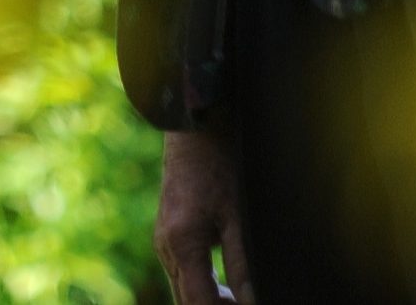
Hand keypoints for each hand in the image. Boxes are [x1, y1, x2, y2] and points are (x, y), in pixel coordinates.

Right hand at [156, 128, 255, 303]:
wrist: (196, 128)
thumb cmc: (220, 163)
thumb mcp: (238, 215)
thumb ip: (241, 262)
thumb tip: (252, 300)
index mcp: (181, 243)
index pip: (199, 304)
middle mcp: (166, 247)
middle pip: (187, 302)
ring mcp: (163, 241)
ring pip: (183, 290)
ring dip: (210, 301)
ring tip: (242, 300)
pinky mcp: (168, 233)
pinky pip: (183, 274)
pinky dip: (203, 286)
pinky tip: (228, 287)